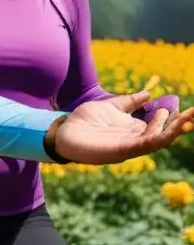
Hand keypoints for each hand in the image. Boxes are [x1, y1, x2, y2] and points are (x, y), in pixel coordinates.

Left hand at [54, 91, 193, 164]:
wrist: (64, 131)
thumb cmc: (84, 120)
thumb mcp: (110, 106)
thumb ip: (129, 102)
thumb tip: (149, 93)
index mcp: (134, 128)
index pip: (159, 123)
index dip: (172, 115)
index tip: (182, 104)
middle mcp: (136, 138)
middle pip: (164, 133)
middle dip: (181, 124)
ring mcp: (131, 145)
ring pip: (160, 140)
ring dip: (175, 130)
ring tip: (188, 118)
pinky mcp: (123, 150)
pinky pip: (146, 144)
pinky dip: (158, 135)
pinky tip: (166, 124)